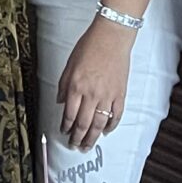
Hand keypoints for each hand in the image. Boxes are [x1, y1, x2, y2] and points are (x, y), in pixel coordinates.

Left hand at [57, 17, 135, 150]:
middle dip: (77, 138)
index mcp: (76, 86)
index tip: (64, 132)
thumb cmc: (90, 46)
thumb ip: (64, 85)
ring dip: (92, 138)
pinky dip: (111, 126)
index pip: (69, 115)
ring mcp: (107, 96)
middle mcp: (91, 94)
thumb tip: (61, 103)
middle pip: (83, 124)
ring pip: (98, 124)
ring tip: (88, 145)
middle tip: (74, 145)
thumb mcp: (69, 64)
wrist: (111, 37)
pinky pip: (116, 116)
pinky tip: (105, 131)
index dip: (66, 127)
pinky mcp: (120, 95)